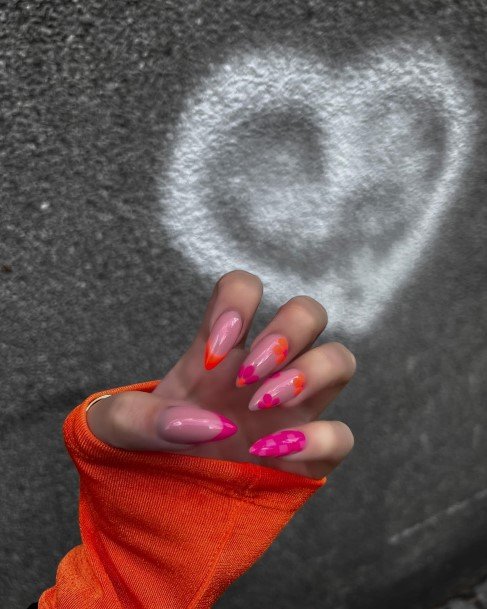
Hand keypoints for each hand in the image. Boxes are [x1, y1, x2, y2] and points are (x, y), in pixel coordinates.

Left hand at [87, 270, 355, 479]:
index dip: (238, 303)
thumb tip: (200, 424)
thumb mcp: (114, 429)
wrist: (161, 500)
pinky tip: (275, 452)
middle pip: (309, 312)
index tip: (211, 353)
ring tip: (264, 407)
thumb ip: (133, 417)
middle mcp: (263, 369)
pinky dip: (318, 439)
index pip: (245, 288)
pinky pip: (342, 434)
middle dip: (287, 332)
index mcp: (220, 350)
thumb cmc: (143, 450)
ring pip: (340, 359)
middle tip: (249, 376)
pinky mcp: (306, 453)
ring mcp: (291, 408)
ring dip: (311, 374)